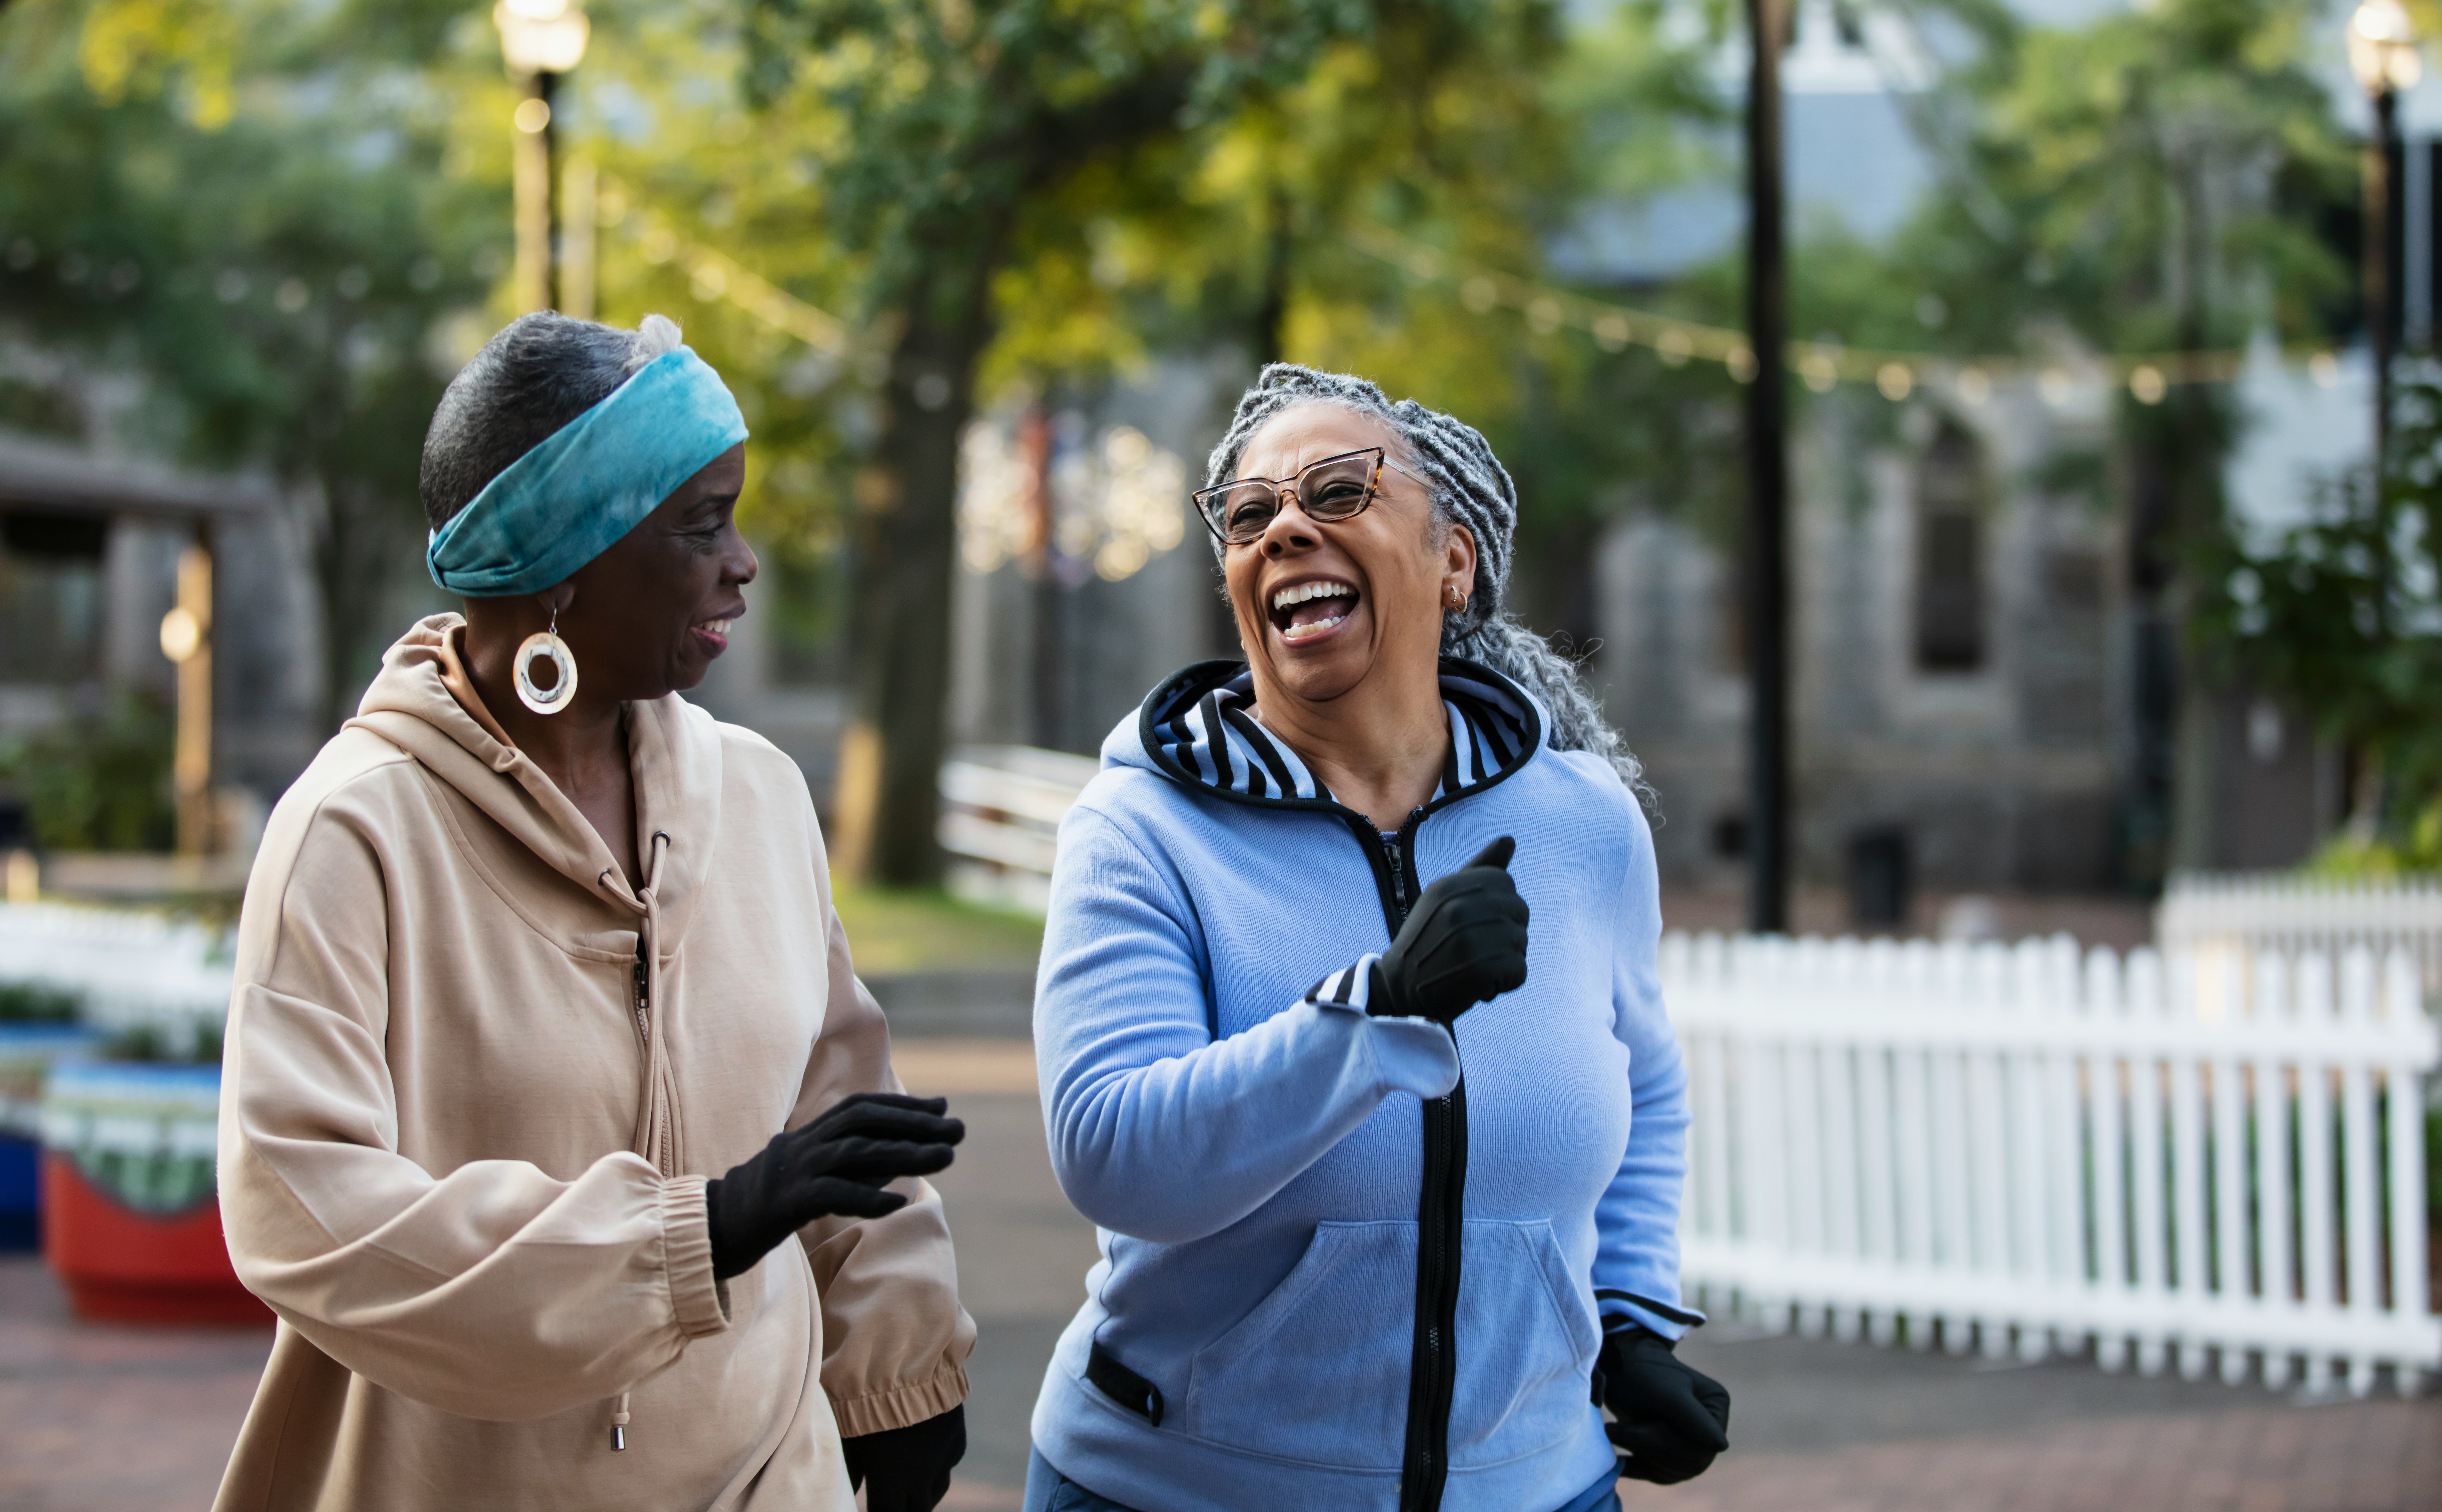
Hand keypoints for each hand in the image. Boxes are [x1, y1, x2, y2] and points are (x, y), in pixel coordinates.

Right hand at [704, 1093, 963, 1281]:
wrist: (711, 1229)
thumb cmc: (766, 1205)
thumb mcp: (808, 1175)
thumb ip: (845, 1164)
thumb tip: (897, 1158)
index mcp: (807, 1135)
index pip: (861, 1108)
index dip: (903, 1106)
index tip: (942, 1108)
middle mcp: (802, 1144)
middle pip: (864, 1123)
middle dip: (914, 1123)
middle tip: (957, 1130)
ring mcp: (793, 1171)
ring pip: (855, 1154)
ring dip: (905, 1154)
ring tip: (946, 1157)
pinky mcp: (785, 1203)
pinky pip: (832, 1195)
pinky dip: (866, 1197)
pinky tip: (898, 1202)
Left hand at [843, 1403, 965, 1511]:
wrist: (907, 1361)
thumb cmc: (866, 1400)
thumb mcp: (850, 1437)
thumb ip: (849, 1471)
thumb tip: (848, 1492)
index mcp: (890, 1481)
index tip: (873, 1508)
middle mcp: (921, 1477)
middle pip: (916, 1511)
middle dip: (903, 1510)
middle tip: (891, 1504)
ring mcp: (942, 1457)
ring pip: (936, 1492)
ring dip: (922, 1498)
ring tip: (909, 1495)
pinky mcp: (956, 1437)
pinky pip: (948, 1463)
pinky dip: (937, 1468)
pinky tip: (927, 1461)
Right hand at [1367, 836, 1529, 1024]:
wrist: (1398, 992)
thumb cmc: (1426, 943)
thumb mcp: (1443, 899)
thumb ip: (1479, 869)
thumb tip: (1510, 839)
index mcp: (1447, 886)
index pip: (1505, 882)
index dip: (1500, 905)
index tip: (1478, 923)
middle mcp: (1457, 909)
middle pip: (1519, 910)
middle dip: (1506, 932)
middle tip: (1477, 949)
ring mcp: (1469, 940)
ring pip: (1521, 941)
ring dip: (1505, 959)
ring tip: (1476, 967)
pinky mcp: (1480, 971)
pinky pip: (1519, 970)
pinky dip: (1506, 982)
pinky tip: (1482, 986)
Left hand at [1599, 1326, 1729, 1484]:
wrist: (1617, 1364)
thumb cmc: (1642, 1372)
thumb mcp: (1666, 1393)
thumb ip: (1692, 1417)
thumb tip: (1720, 1446)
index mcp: (1716, 1407)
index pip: (1702, 1446)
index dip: (1666, 1443)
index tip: (1632, 1430)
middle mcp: (1708, 1428)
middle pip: (1689, 1462)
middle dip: (1649, 1448)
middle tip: (1616, 1430)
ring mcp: (1689, 1442)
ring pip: (1672, 1471)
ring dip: (1639, 1453)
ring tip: (1613, 1431)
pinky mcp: (1666, 1452)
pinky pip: (1655, 1473)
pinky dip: (1634, 1468)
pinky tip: (1617, 1462)